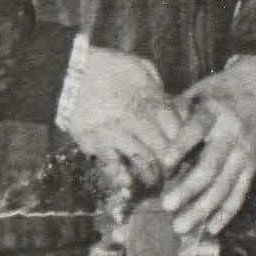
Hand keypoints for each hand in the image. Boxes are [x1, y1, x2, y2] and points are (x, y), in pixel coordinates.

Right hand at [62, 46, 184, 187]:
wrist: (68, 72)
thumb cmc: (108, 67)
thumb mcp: (142, 68)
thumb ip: (159, 89)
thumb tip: (174, 106)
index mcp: (150, 98)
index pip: (178, 127)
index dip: (185, 143)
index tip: (187, 152)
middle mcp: (136, 117)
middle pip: (164, 147)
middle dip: (173, 163)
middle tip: (176, 172)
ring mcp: (115, 132)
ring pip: (143, 160)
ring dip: (153, 174)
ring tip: (156, 180)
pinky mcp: (94, 143)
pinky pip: (112, 165)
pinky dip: (122, 179)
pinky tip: (130, 188)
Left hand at [162, 57, 255, 237]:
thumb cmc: (218, 92)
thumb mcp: (198, 92)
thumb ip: (175, 112)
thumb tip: (147, 135)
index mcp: (213, 111)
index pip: (196, 129)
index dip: (181, 146)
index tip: (164, 164)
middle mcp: (231, 132)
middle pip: (211, 165)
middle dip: (189, 188)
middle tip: (167, 206)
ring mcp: (244, 151)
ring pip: (225, 185)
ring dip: (203, 209)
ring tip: (180, 226)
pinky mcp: (252, 164)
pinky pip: (240, 192)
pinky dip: (226, 212)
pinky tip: (211, 228)